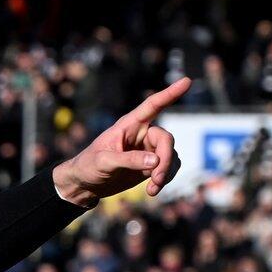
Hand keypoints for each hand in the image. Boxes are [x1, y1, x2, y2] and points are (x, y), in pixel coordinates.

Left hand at [54, 77, 190, 205]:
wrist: (85, 184)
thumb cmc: (88, 166)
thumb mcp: (104, 162)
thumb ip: (128, 160)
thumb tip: (156, 162)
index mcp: (129, 125)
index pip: (152, 105)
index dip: (170, 94)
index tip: (187, 81)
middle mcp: (142, 134)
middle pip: (166, 140)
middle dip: (165, 160)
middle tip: (157, 178)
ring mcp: (147, 150)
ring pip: (170, 156)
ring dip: (166, 173)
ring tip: (152, 189)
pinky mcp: (150, 166)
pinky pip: (168, 169)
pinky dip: (164, 180)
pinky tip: (152, 191)